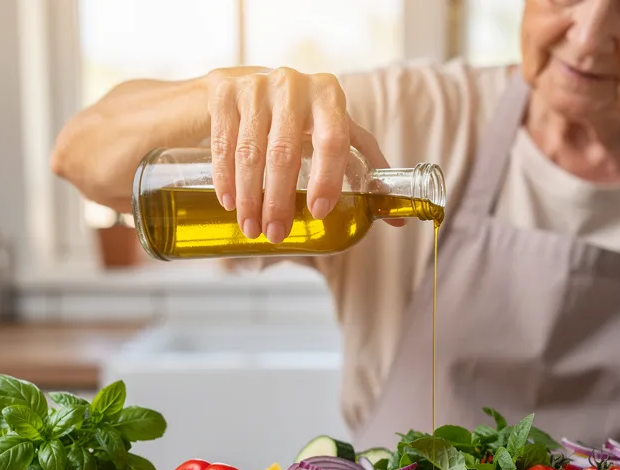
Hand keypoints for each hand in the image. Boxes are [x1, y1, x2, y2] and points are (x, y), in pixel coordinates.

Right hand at [205, 67, 394, 244]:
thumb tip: (396, 218)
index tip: (318, 214)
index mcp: (328, 95)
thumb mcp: (334, 133)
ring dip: (250, 197)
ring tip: (252, 228)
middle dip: (280, 201)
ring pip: (251, 151)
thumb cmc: (298, 118)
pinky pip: (224, 143)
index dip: (327, 179)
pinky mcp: (223, 92)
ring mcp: (255, 85)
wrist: (243, 84)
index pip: (333, 140)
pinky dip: (226, 178)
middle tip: (276, 235)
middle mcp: (293, 85)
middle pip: (285, 152)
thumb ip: (365, 168)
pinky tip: (229, 202)